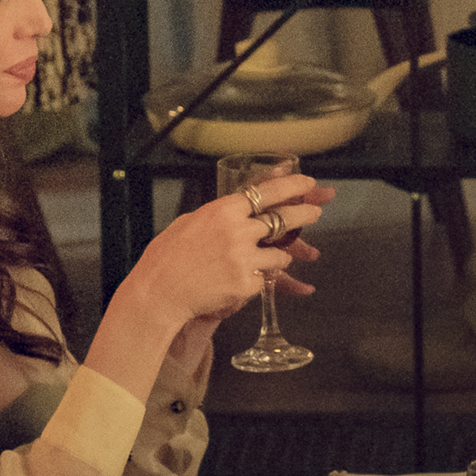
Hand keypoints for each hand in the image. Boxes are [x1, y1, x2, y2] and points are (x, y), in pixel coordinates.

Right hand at [119, 169, 334, 330]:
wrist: (159, 292)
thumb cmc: (167, 257)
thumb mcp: (188, 222)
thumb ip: (216, 216)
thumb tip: (234, 212)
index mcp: (222, 211)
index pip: (267, 192)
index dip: (292, 186)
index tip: (307, 183)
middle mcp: (238, 231)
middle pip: (283, 219)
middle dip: (305, 214)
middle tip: (315, 212)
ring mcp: (244, 259)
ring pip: (280, 255)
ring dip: (280, 257)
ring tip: (270, 259)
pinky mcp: (246, 284)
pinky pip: (265, 279)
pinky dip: (260, 279)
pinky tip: (242, 280)